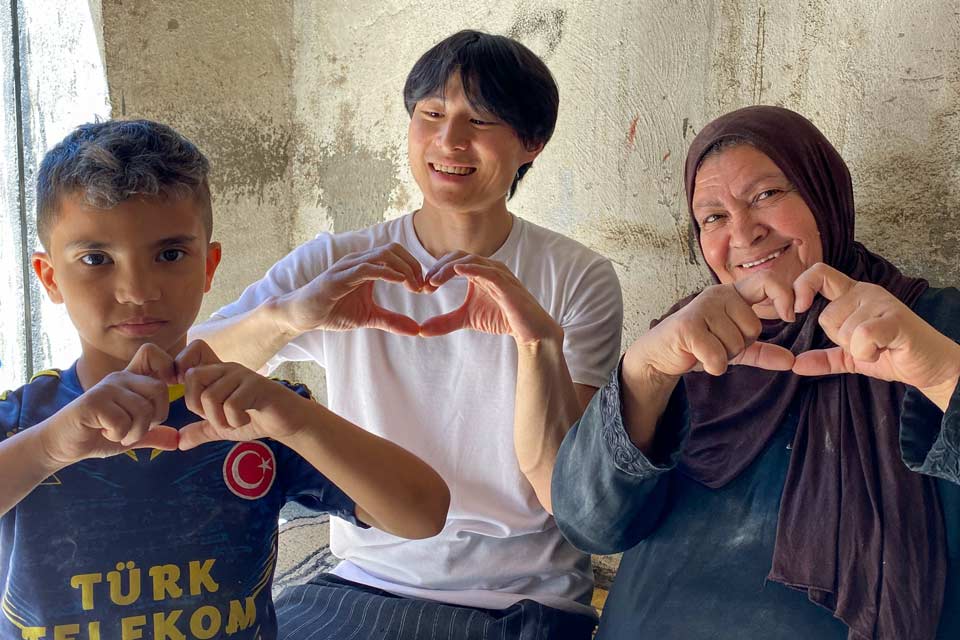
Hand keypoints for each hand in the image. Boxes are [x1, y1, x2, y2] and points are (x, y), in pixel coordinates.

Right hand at [39, 344, 178, 465]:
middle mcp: (119, 378)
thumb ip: (154, 435)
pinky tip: (104, 433)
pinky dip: (118, 435)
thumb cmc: (97, 435)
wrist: (62, 444)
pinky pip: (123, 421)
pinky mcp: (93, 402)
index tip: (159, 398)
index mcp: (130, 380)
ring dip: (135, 432)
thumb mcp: (132, 436)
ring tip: (118, 434)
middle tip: (137, 428)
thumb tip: (178, 440)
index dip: (167, 368)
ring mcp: (106, 388)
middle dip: (156, 417)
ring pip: (143, 408)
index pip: (153, 353)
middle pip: (160, 388)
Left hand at [175, 340, 304, 449]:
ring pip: (210, 396)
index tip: (197, 402)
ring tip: (235, 421)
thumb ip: (201, 431)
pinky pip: (231, 405)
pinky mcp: (256, 385)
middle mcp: (227, 369)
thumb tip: (178, 442)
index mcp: (217, 373)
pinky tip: (248, 419)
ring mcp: (242, 375)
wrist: (287, 422)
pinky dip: (235, 421)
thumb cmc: (256, 419)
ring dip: (220, 419)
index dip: (184, 377)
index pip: (191, 356)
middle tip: (217, 416)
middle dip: (198, 406)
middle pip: (192, 377)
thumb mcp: (222, 427)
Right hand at [277, 243, 423, 336]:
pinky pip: (367, 268)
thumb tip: (416, 329)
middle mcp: (358, 261)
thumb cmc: (332, 311)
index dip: (414, 267)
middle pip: (394, 249)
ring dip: (403, 268)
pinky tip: (398, 282)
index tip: (424, 288)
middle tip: (422, 287)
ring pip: (383, 254)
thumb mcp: (368, 317)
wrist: (303, 315)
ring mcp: (348, 266)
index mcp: (367, 266)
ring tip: (413, 286)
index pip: (397, 254)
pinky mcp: (339, 276)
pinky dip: (386, 273)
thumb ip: (391, 320)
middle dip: (413, 266)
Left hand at [418, 252, 559, 345]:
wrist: (529, 330)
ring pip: (471, 259)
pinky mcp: (507, 283)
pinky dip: (473, 268)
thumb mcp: (467, 319)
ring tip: (434, 280)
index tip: (423, 287)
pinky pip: (489, 271)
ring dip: (450, 267)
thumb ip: (445, 322)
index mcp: (478, 272)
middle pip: (458, 256)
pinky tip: (458, 270)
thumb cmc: (501, 318)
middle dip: (439, 268)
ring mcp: (498, 273)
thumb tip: (421, 330)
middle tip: (425, 283)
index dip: (436, 271)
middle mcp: (488, 268)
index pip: (452, 262)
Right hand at [626, 271, 797, 378]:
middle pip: (753, 328)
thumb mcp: (733, 348)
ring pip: (735, 344)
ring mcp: (701, 308)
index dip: (785, 296)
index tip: (790, 316)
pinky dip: (712, 366)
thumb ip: (763, 351)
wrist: (659, 354)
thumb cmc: (696, 346)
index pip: (768, 281)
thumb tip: (791, 361)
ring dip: (723, 357)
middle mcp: (717, 294)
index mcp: (731, 294)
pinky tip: (698, 359)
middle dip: (739, 346)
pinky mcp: (688, 327)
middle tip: (716, 344)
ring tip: (704, 349)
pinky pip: (718, 356)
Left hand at [792, 263, 959, 408]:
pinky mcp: (895, 319)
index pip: (818, 274)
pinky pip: (862, 335)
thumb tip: (796, 364)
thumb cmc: (893, 354)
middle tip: (866, 343)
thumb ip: (824, 358)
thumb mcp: (851, 357)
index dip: (801, 288)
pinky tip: (883, 350)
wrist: (932, 366)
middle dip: (840, 340)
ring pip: (843, 330)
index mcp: (851, 294)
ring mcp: (882, 303)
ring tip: (879, 346)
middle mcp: (865, 292)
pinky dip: (867, 352)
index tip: (796, 312)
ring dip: (858, 349)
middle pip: (826, 317)